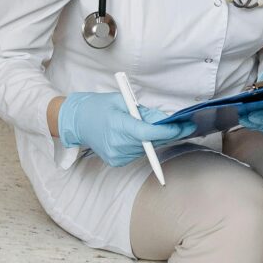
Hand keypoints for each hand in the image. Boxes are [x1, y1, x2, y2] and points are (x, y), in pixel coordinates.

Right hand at [56, 92, 185, 166]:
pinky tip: (137, 136)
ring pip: (147, 149)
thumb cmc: (100, 107)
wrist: (77, 122)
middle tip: (186, 125)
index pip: (149, 132)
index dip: (169, 131)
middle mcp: (117, 143)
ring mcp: (116, 155)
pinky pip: (138, 153)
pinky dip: (143, 145)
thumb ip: (145, 112)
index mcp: (119, 125)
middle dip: (169, 133)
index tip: (184, 126)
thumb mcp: (123, 101)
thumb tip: (166, 120)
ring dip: (155, 139)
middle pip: (152, 142)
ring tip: (154, 127)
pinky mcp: (116, 162)